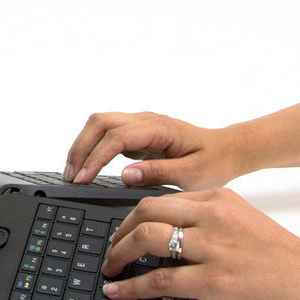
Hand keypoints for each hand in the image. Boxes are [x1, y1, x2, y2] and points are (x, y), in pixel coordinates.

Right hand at [64, 111, 246, 190]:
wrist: (228, 150)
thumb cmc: (214, 162)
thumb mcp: (192, 175)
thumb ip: (158, 174)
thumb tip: (126, 175)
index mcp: (159, 128)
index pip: (116, 137)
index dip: (96, 157)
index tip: (84, 179)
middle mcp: (145, 120)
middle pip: (100, 122)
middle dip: (81, 147)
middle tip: (72, 176)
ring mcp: (140, 124)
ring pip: (99, 124)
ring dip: (83, 145)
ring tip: (74, 172)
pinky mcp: (137, 133)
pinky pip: (106, 133)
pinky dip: (92, 147)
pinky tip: (87, 167)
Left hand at [101, 188, 299, 299]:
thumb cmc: (289, 260)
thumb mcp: (245, 222)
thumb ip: (211, 221)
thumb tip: (174, 234)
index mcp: (218, 199)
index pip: (161, 199)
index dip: (133, 216)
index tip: (121, 231)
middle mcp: (212, 216)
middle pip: (146, 212)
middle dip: (119, 232)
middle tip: (110, 250)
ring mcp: (213, 247)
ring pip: (147, 238)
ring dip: (119, 254)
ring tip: (110, 269)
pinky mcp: (216, 279)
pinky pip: (160, 278)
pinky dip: (132, 285)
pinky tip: (120, 291)